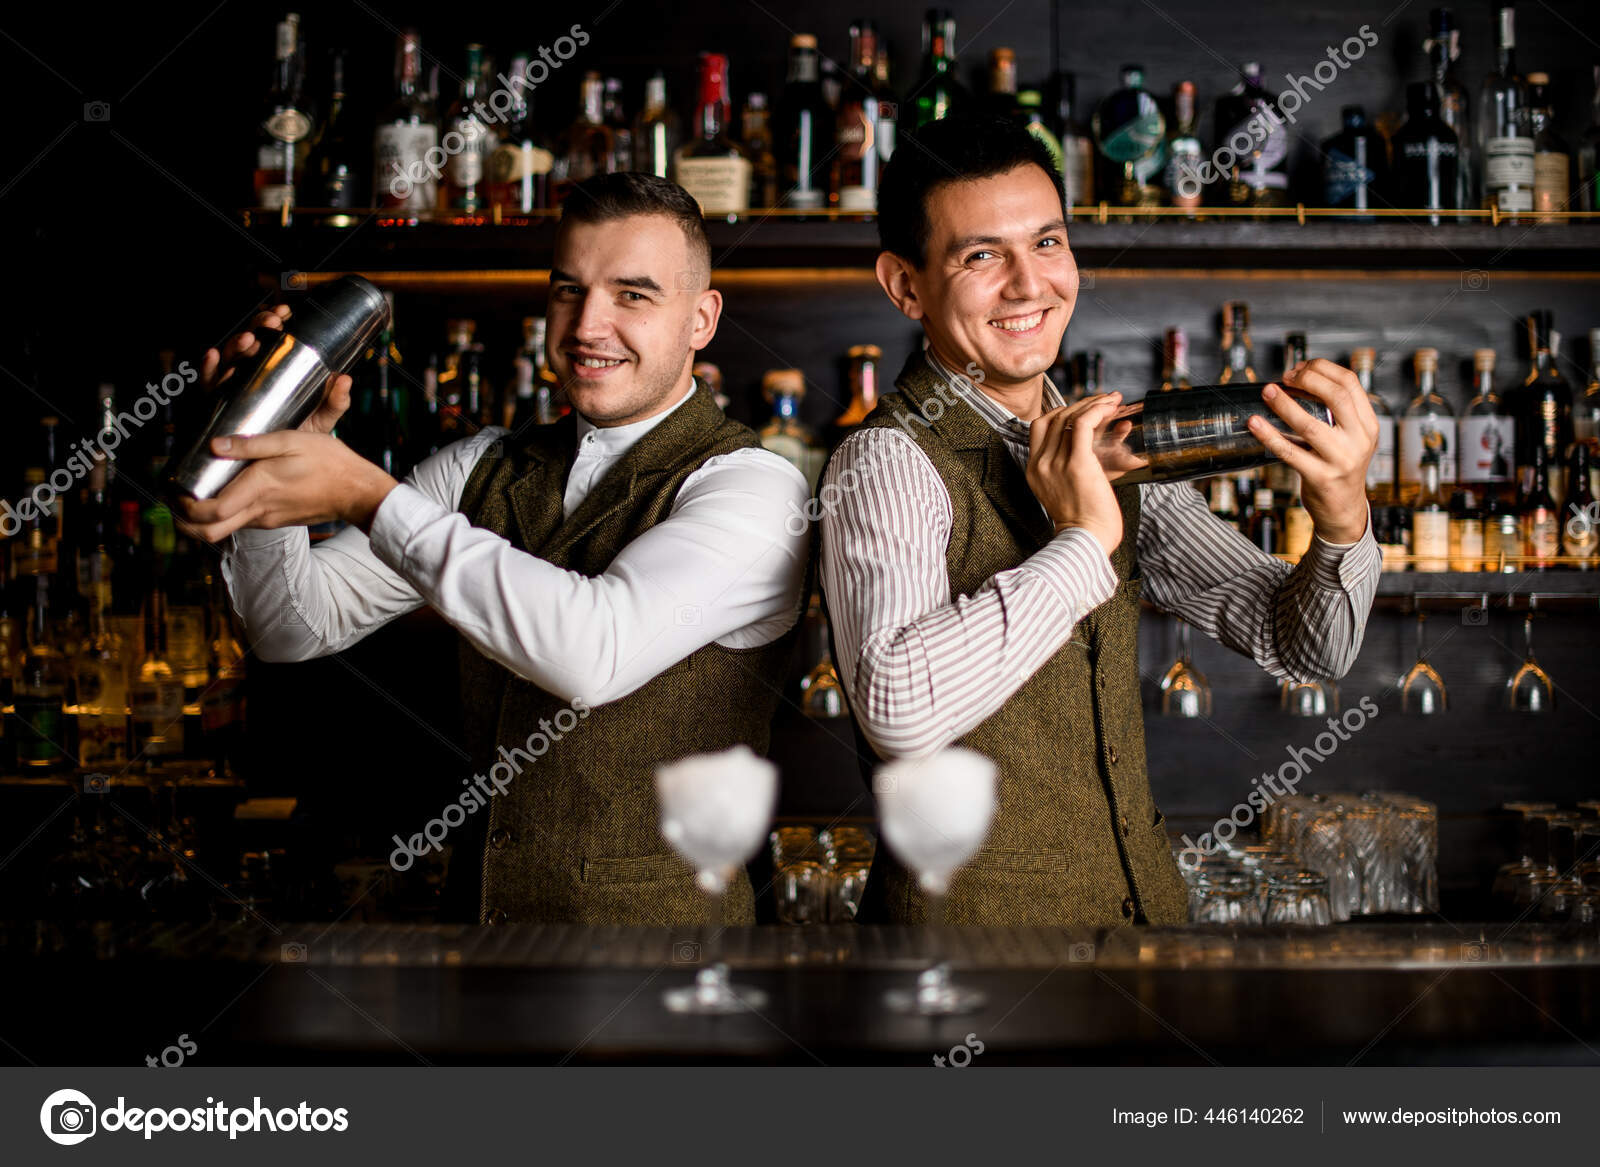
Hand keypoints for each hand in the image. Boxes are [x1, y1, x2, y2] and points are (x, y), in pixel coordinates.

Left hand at [176, 431, 396, 542]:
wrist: (357, 491)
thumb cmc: (329, 462)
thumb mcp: (291, 440)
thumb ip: (251, 443)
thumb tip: (215, 445)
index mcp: (259, 488)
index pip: (210, 511)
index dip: (184, 505)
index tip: (173, 487)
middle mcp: (259, 510)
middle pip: (208, 532)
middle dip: (183, 521)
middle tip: (172, 500)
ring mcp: (267, 519)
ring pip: (223, 529)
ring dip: (201, 517)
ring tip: (191, 495)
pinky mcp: (275, 520)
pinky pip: (241, 522)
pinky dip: (224, 513)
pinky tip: (224, 493)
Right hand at [200, 302, 353, 434]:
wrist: (282, 463)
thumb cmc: (302, 434)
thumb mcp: (323, 417)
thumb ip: (336, 401)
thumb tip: (344, 379)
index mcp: (277, 369)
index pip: (272, 337)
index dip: (274, 320)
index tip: (285, 312)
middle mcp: (253, 373)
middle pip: (251, 341)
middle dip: (259, 327)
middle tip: (272, 323)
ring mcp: (235, 386)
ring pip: (230, 357)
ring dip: (237, 344)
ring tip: (248, 340)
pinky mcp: (220, 403)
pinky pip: (208, 383)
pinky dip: (207, 368)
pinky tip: (213, 356)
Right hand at [1027, 392, 1126, 555]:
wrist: (1087, 541)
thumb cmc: (1086, 520)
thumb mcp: (1070, 488)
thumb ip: (1078, 463)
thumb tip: (1112, 433)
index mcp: (1034, 470)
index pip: (1040, 426)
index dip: (1062, 411)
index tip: (1084, 409)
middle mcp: (1040, 464)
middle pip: (1055, 417)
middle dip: (1082, 403)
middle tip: (1104, 399)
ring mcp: (1055, 464)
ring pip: (1069, 417)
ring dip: (1093, 403)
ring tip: (1112, 400)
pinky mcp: (1076, 464)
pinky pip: (1082, 424)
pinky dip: (1097, 410)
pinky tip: (1110, 407)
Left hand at [1247, 359, 1376, 544]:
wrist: (1344, 510)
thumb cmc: (1340, 468)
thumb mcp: (1351, 437)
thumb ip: (1337, 411)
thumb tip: (1300, 379)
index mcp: (1368, 424)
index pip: (1350, 383)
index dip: (1323, 369)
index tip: (1300, 368)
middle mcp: (1359, 440)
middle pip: (1336, 396)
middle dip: (1308, 380)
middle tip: (1285, 377)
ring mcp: (1341, 460)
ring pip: (1310, 424)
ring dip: (1285, 404)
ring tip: (1268, 392)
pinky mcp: (1320, 477)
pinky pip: (1290, 452)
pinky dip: (1269, 436)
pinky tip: (1255, 424)